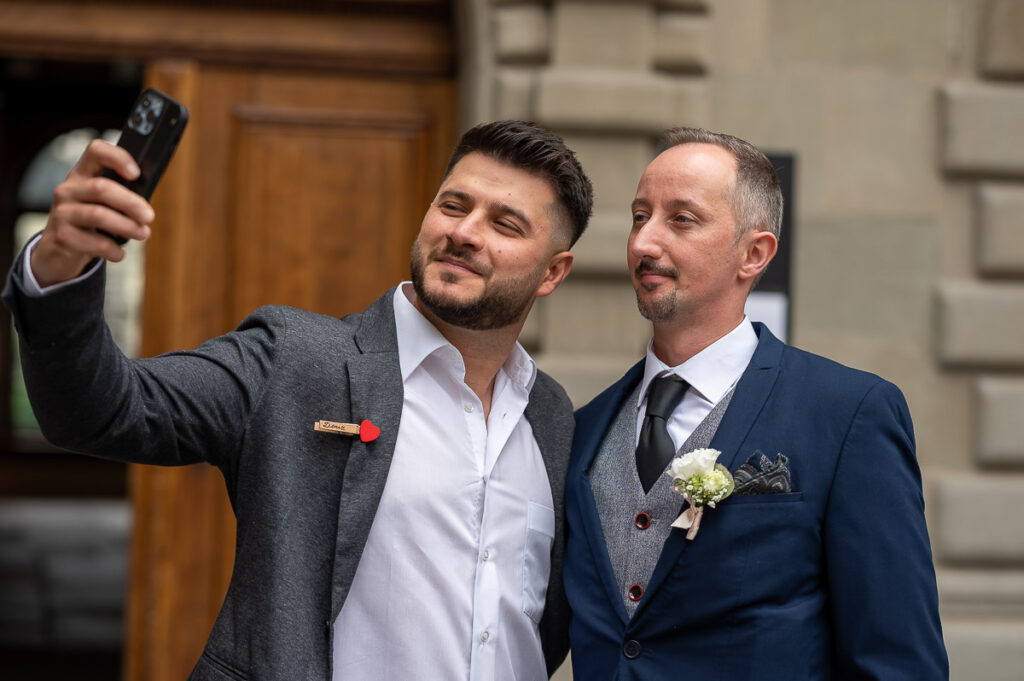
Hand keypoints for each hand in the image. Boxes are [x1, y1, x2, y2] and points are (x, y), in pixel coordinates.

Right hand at [30, 139, 154, 286]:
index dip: (117, 158)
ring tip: (143, 234)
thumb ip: (119, 199)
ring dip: (127, 226)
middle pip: (101, 187)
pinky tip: (119, 253)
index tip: (137, 173)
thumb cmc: (90, 223)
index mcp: (82, 175)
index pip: (96, 152)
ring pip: (98, 215)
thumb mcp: (102, 205)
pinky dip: (114, 250)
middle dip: (131, 202)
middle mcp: (68, 189)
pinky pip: (95, 243)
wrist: (58, 251)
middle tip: (149, 216)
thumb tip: (146, 207)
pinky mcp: (62, 237)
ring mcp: (62, 212)